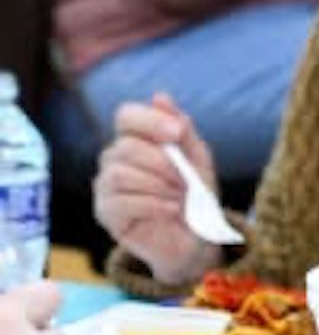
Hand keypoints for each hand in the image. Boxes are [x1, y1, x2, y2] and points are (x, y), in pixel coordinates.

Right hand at [93, 93, 221, 285]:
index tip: (176, 134)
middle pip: (125, 147)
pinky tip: (172, 208)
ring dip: (157, 184)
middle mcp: (114, 158)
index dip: (149, 121)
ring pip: (118, 174)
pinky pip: (120, 202)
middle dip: (162, 162)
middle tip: (186, 179)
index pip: (126, 115)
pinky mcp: (105, 213)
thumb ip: (182, 130)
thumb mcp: (197, 159)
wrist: (195, 237)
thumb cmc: (195, 193)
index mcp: (136, 139)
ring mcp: (106, 186)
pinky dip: (153, 204)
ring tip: (181, 197)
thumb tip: (160, 97)